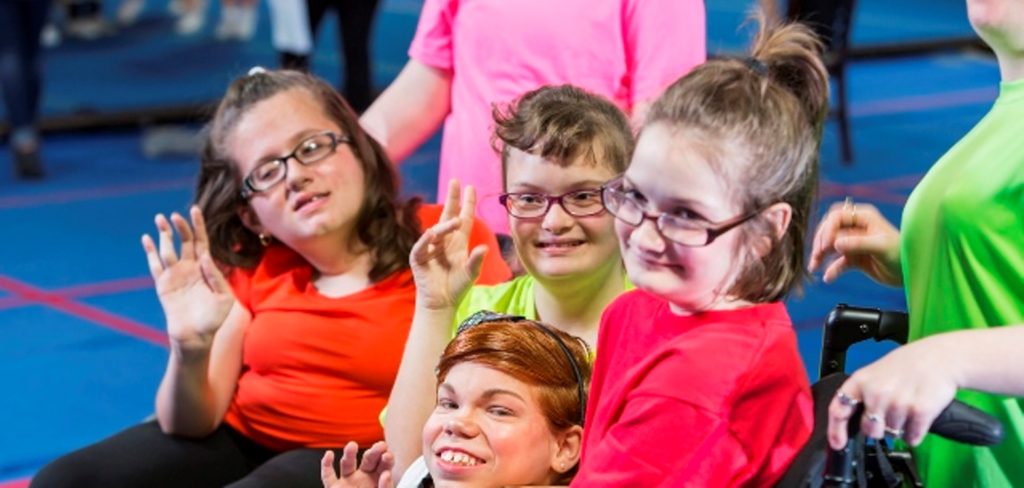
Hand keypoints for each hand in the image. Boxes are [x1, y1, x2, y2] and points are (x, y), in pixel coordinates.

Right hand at [141, 206, 234, 349]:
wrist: (196, 337)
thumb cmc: (214, 319)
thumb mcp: (224, 298)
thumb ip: (215, 276)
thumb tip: (204, 257)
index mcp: (206, 269)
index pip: (202, 242)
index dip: (198, 226)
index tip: (195, 209)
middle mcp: (189, 269)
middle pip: (184, 242)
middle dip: (180, 227)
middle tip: (174, 216)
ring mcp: (175, 276)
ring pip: (168, 250)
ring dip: (164, 235)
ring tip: (160, 219)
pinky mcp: (163, 285)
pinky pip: (155, 265)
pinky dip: (150, 251)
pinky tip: (147, 238)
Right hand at [321, 441, 394, 487]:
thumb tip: (386, 474)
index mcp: (379, 480)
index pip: (383, 466)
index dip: (386, 460)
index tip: (388, 455)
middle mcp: (363, 478)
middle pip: (367, 460)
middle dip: (373, 452)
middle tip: (379, 447)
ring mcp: (347, 482)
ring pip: (347, 464)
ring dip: (349, 454)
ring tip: (352, 446)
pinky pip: (328, 475)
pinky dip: (326, 464)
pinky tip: (328, 455)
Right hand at [410, 180, 487, 309]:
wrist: (441, 304)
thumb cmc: (456, 288)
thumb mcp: (471, 273)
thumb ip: (476, 261)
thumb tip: (484, 248)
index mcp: (458, 242)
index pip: (465, 218)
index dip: (467, 204)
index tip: (471, 187)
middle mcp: (444, 241)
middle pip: (448, 215)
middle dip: (452, 198)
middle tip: (455, 181)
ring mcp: (431, 248)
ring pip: (437, 231)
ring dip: (446, 225)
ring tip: (456, 220)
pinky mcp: (419, 259)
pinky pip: (421, 246)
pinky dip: (426, 240)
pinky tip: (432, 234)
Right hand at [808, 199, 902, 285]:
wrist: (912, 272)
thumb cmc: (902, 254)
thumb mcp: (881, 246)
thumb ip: (858, 243)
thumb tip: (835, 243)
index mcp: (864, 217)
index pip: (837, 216)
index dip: (828, 228)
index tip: (826, 243)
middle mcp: (857, 228)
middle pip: (830, 229)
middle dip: (821, 241)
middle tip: (818, 254)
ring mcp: (855, 243)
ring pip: (830, 246)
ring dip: (821, 256)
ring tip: (814, 266)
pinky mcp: (855, 258)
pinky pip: (838, 263)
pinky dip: (831, 269)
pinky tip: (828, 277)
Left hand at [827, 339, 959, 448]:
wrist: (940, 357)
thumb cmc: (908, 365)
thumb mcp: (875, 373)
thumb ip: (862, 394)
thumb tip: (850, 419)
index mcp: (861, 381)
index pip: (838, 409)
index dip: (835, 430)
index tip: (837, 444)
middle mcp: (876, 392)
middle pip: (870, 429)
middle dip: (879, 428)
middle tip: (890, 413)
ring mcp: (898, 402)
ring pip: (893, 434)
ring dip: (901, 427)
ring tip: (908, 405)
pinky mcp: (919, 411)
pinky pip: (911, 437)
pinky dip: (915, 433)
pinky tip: (918, 415)